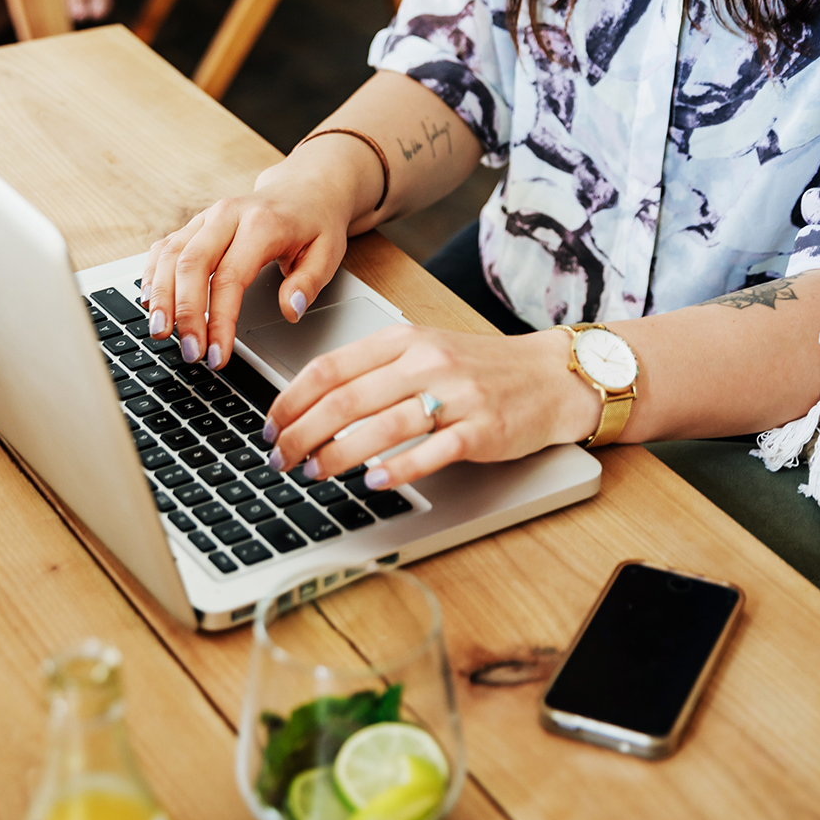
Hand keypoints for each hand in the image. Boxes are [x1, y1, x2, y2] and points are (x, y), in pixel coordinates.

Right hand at [140, 143, 368, 370]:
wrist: (303, 188)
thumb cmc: (314, 224)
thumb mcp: (328, 253)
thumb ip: (308, 283)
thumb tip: (291, 311)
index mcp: (262, 225)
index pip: (230, 278)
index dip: (219, 320)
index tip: (217, 354)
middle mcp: (228, 216)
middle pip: (192, 265)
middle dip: (184, 313)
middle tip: (188, 351)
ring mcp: (207, 217)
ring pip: (170, 254)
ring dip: (161, 296)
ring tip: (159, 332)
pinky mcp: (196, 224)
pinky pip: (165, 246)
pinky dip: (152, 273)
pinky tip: (149, 301)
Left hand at [262, 325, 596, 489]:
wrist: (549, 377)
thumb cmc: (478, 368)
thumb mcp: (422, 350)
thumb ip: (372, 369)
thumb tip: (309, 402)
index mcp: (404, 338)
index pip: (330, 367)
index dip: (291, 400)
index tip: (270, 425)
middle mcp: (426, 361)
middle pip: (346, 400)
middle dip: (301, 433)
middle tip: (279, 458)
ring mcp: (456, 395)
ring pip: (380, 427)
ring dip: (337, 455)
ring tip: (313, 473)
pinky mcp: (481, 430)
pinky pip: (430, 452)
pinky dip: (396, 469)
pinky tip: (371, 481)